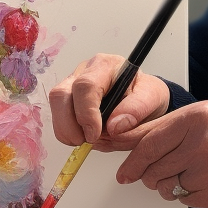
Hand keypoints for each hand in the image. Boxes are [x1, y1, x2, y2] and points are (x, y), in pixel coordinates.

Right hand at [48, 53, 170, 148]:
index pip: (85, 86)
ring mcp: (71, 83)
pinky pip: (57, 115)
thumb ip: (136, 109)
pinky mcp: (66, 98)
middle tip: (84, 142)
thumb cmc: (145, 95)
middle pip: (61, 94)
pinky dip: (65, 131)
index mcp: (106, 65)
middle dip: (69, 124)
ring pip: (55, 105)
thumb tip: (114, 126)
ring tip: (83, 141)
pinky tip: (81, 136)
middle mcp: (84, 71)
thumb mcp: (152, 98)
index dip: (86, 113)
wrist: (141, 98)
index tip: (94, 134)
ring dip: (65, 129)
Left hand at [113, 101, 207, 207]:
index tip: (123, 172)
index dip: (131, 161)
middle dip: (150, 173)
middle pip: (153, 170)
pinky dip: (187, 195)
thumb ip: (166, 127)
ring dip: (168, 185)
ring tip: (190, 172)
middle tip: (162, 170)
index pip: (149, 144)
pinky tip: (205, 182)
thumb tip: (125, 139)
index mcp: (199, 119)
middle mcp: (203, 146)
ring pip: (165, 188)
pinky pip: (183, 201)